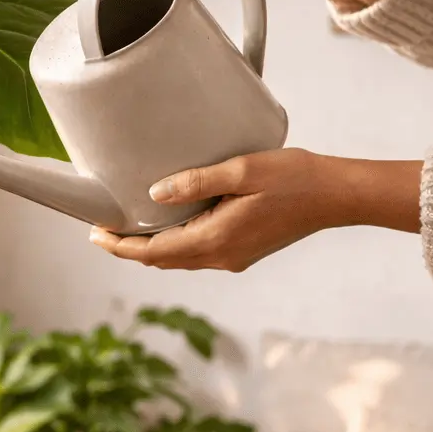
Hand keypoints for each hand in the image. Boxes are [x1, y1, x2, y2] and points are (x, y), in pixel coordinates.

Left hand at [89, 150, 420, 272]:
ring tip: (127, 226)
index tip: (95, 233)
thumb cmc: (294, 178)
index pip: (153, 253)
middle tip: (102, 228)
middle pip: (161, 261)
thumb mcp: (242, 170)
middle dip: (129, 247)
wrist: (338, 195)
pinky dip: (174, 243)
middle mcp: (220, 257)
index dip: (120, 246)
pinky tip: (167, 223)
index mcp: (215, 240)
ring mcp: (233, 258)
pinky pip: (197, 253)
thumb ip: (196, 182)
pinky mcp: (243, 251)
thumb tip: (154, 193)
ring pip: (179, 260)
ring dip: (151, 247)